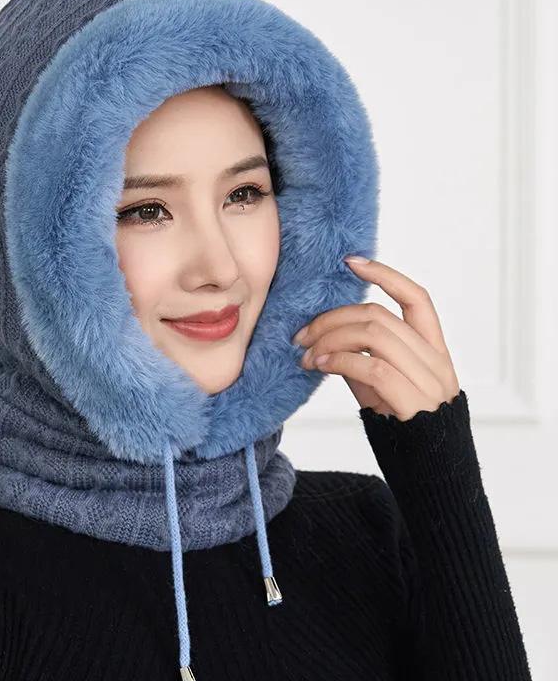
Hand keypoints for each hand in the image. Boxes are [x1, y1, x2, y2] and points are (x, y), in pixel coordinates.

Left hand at [292, 256, 460, 420]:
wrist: (429, 475)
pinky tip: (318, 365)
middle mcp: (436, 361)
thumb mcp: (381, 384)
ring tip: (306, 353)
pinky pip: (372, 366)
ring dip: (330, 338)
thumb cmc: (398, 425)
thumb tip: (324, 333)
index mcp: (435, 350)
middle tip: (302, 334)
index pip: (418, 298)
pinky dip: (339, 359)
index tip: (351, 262)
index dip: (385, 276)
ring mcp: (429, 382)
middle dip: (333, 318)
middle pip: (380, 316)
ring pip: (375, 335)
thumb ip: (364, 355)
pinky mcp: (413, 402)